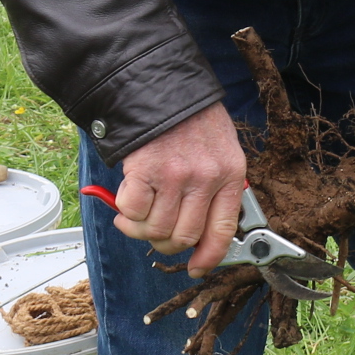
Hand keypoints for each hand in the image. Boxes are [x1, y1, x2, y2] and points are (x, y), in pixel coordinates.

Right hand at [109, 101, 249, 272]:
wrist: (162, 87)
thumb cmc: (192, 120)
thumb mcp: (221, 150)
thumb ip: (216, 188)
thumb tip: (203, 233)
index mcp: (230, 175)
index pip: (223, 231)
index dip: (209, 257)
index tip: (197, 268)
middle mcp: (205, 178)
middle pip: (184, 237)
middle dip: (166, 244)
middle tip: (155, 232)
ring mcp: (175, 176)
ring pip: (156, 230)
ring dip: (140, 230)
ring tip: (135, 216)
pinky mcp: (145, 170)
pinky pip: (133, 212)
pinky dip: (125, 214)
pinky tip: (125, 200)